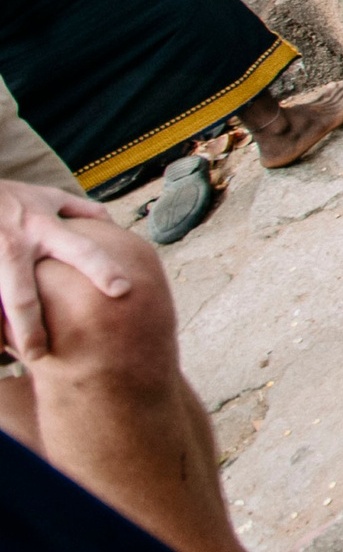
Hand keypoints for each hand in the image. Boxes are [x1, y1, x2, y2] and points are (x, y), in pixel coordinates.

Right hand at [0, 178, 131, 359]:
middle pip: (23, 297)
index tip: (122, 290)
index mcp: (44, 229)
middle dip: (30, 329)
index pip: (81, 250)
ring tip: (4, 354)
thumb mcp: (47, 196)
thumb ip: (79, 210)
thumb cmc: (10, 196)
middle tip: (39, 355)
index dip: (102, 269)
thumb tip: (111, 222)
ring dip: (0, 329)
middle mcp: (16, 246)